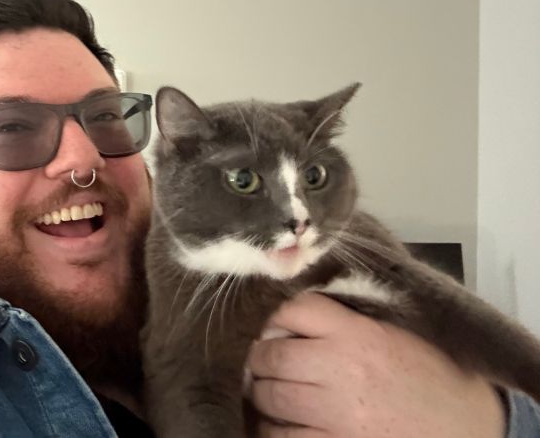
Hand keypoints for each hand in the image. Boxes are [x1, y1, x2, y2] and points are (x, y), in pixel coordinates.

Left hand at [247, 292, 505, 437]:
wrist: (472, 427)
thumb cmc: (430, 377)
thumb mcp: (390, 334)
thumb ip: (342, 321)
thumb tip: (285, 314)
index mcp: (358, 334)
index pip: (293, 309)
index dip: (272, 316)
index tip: (269, 325)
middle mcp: (343, 369)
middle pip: (269, 354)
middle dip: (260, 359)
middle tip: (264, 363)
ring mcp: (338, 412)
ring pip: (268, 395)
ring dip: (262, 394)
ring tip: (272, 393)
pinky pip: (282, 436)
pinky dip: (272, 429)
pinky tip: (282, 424)